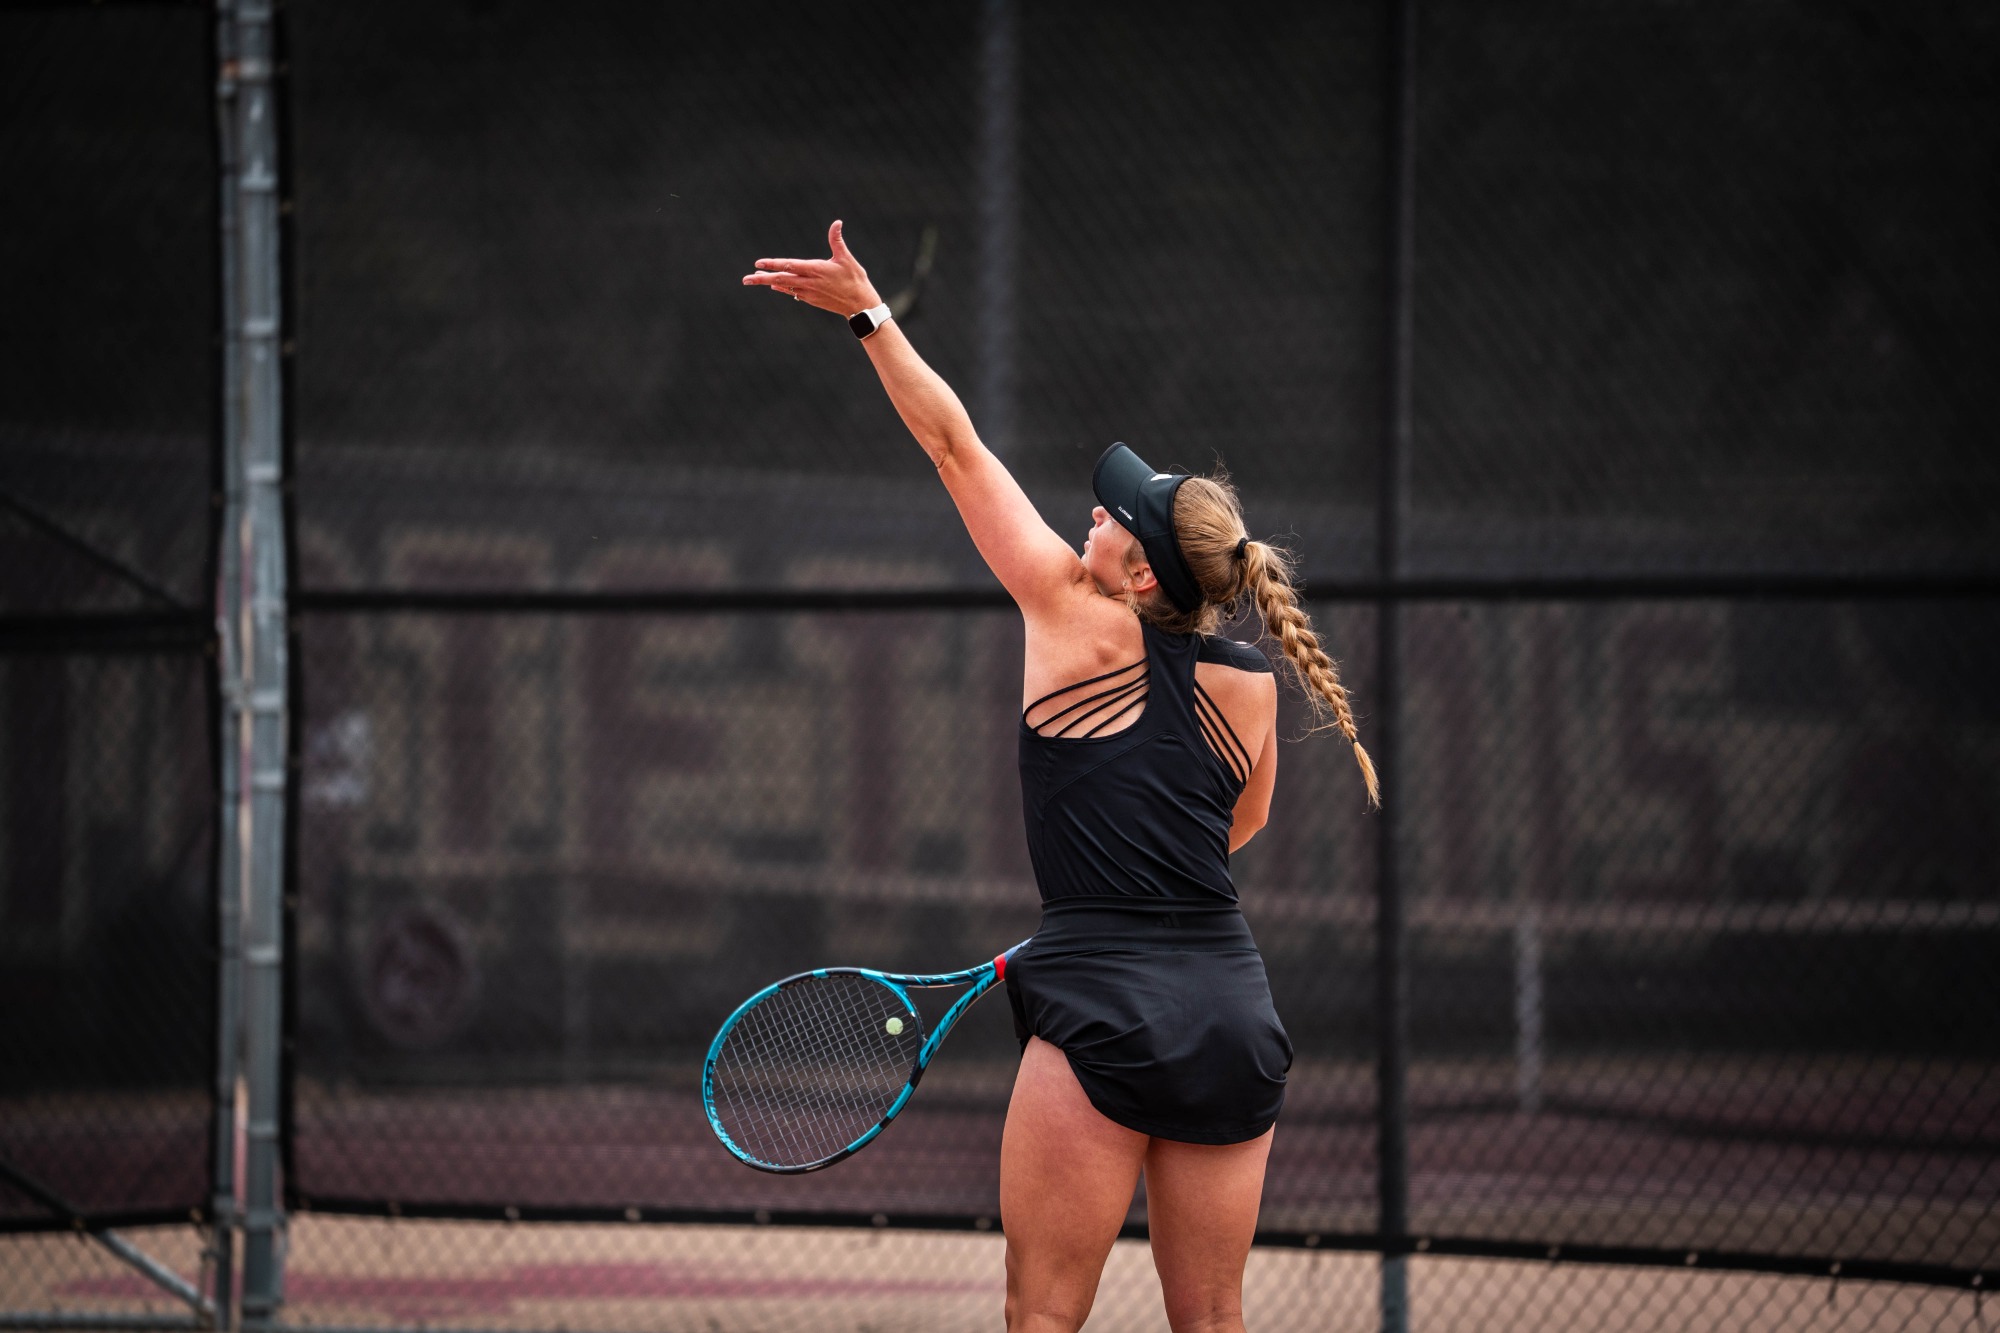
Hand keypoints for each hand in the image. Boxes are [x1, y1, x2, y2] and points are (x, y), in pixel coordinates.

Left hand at [742, 220, 882, 316]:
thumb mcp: (847, 258)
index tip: (759, 263)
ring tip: (754, 279)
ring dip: (768, 282)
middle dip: (762, 279)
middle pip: (781, 279)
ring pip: (784, 287)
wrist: (861, 306)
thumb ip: (837, 240)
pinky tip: (774, 286)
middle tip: (746, 279)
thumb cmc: (855, 280)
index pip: (790, 266)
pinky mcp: (811, 299)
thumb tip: (837, 222)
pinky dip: (782, 288)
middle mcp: (809, 283)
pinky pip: (792, 293)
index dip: (773, 264)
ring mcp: (809, 293)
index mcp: (816, 270)